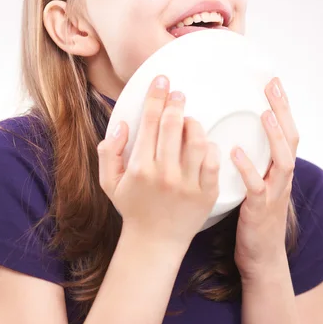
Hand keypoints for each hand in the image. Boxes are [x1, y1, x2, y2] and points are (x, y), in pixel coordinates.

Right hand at [97, 75, 219, 246]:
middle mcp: (164, 175)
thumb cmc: (132, 208)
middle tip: (178, 93)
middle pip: (173, 126)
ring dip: (193, 123)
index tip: (162, 80)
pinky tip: (203, 144)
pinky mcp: (206, 194)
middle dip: (176, 103)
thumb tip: (122, 124)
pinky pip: (213, 161)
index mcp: (140, 168)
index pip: (150, 122)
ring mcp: (188, 185)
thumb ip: (109, 152)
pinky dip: (210, 147)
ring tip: (188, 120)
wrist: (155, 242)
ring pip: (197, 141)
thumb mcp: (109, 182)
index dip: (156, 97)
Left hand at [232, 77, 298, 280]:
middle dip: (283, 111)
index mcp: (278, 170)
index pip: (286, 132)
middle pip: (291, 139)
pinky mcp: (259, 209)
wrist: (261, 258)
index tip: (273, 82)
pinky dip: (248, 169)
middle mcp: (281, 178)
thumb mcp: (256, 184)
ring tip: (265, 115)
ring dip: (275, 136)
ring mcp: (273, 194)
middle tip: (272, 87)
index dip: (282, 107)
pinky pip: (256, 187)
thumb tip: (231, 136)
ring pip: (283, 160)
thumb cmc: (253, 219)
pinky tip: (236, 153)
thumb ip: (251, 162)